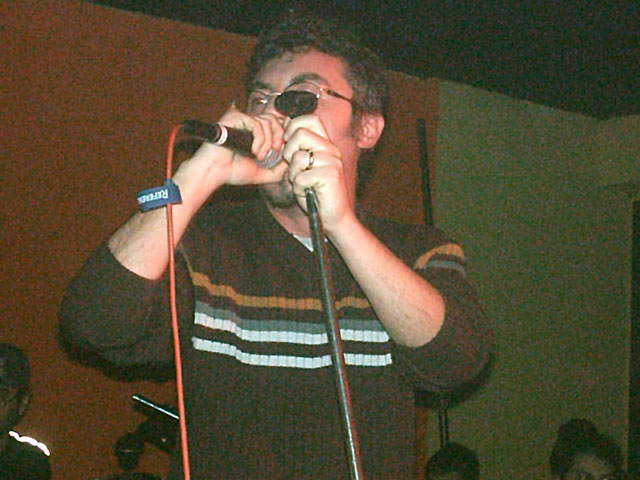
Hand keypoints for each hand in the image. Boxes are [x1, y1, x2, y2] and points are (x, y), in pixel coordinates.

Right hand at [184, 104, 288, 188]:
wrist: (214, 172)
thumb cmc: (232, 172)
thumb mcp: (261, 173)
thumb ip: (277, 170)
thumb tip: (290, 162)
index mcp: (254, 133)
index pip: (275, 123)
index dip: (282, 133)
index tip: (282, 148)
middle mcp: (248, 124)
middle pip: (273, 118)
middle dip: (279, 136)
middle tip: (275, 151)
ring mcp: (241, 119)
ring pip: (266, 122)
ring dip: (267, 142)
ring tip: (259, 156)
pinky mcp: (234, 116)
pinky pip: (255, 123)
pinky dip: (259, 139)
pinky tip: (253, 151)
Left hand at [281, 114, 353, 231]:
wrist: (333, 216)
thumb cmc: (315, 191)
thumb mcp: (303, 166)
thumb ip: (297, 147)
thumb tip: (285, 123)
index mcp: (326, 144)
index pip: (310, 119)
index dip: (293, 127)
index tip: (288, 142)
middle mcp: (331, 149)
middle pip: (301, 133)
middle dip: (288, 150)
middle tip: (294, 166)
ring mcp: (332, 162)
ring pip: (298, 157)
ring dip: (293, 173)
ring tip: (302, 182)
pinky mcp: (330, 176)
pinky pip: (300, 177)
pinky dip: (298, 188)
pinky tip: (307, 192)